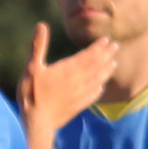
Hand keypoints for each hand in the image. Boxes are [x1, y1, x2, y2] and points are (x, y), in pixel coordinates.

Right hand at [16, 25, 123, 144]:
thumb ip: (38, 46)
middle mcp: (77, 81)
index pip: (88, 56)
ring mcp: (79, 95)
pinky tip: (101, 88)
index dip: (98, 48)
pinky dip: (99, 89)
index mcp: (68, 70)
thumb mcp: (31, 67)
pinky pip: (92, 96)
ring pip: (97, 80)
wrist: (37, 123)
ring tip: (114, 64)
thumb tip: (41, 25)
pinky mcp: (77, 106)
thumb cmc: (31, 94)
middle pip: (96, 66)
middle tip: (116, 46)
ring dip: (106, 71)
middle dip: (107, 55)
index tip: (107, 40)